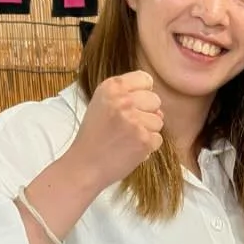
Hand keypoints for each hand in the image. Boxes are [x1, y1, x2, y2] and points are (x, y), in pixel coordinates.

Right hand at [76, 71, 164, 186]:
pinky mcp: (143, 139)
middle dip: (147, 113)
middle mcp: (123, 100)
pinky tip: (131, 148)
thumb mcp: (102, 103)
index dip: (142, 93)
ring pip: (159, 121)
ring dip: (148, 131)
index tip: (132, 105)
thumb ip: (126, 95)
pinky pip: (158, 139)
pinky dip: (148, 146)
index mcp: (111, 87)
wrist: (85, 165)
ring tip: (128, 138)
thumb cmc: (94, 136)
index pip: (145, 79)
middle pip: (155, 100)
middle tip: (128, 126)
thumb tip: (156, 105)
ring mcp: (134, 120)